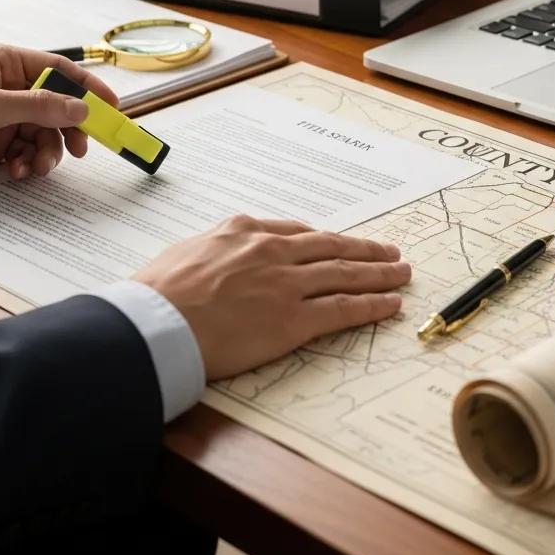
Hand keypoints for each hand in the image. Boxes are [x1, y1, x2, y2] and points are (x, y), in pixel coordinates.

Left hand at [0, 42, 118, 189]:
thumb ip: (38, 106)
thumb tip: (80, 107)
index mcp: (3, 63)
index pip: (58, 70)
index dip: (87, 88)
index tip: (111, 107)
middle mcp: (6, 88)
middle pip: (57, 106)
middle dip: (68, 129)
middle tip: (80, 149)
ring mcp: (2, 117)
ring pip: (46, 133)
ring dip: (46, 152)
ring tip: (35, 166)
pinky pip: (28, 151)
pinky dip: (28, 163)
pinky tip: (15, 170)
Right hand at [135, 215, 410, 378]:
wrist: (154, 324)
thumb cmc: (156, 294)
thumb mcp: (186, 252)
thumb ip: (215, 250)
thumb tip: (220, 256)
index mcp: (244, 231)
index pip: (297, 233)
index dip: (326, 240)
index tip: (340, 243)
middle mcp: (272, 251)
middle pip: (332, 247)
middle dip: (365, 249)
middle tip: (389, 251)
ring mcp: (287, 284)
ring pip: (345, 273)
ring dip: (379, 273)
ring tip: (401, 272)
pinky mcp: (293, 319)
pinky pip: (343, 308)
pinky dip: (372, 304)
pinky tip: (390, 304)